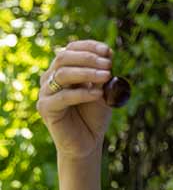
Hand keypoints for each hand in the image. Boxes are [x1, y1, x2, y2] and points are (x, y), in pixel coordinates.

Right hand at [37, 39, 113, 159]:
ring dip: (87, 72)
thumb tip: (109, 53)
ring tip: (107, 75)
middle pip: (64, 57)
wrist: (88, 143)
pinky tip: (98, 94)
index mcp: (63, 70)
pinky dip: (82, 93)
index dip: (88, 47)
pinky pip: (63, 97)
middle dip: (88, 58)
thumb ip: (103, 75)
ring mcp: (46, 92)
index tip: (107, 51)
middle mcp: (51, 78)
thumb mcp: (103, 92)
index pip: (70, 49)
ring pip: (63, 74)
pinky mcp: (46, 108)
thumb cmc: (94, 117)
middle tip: (108, 64)